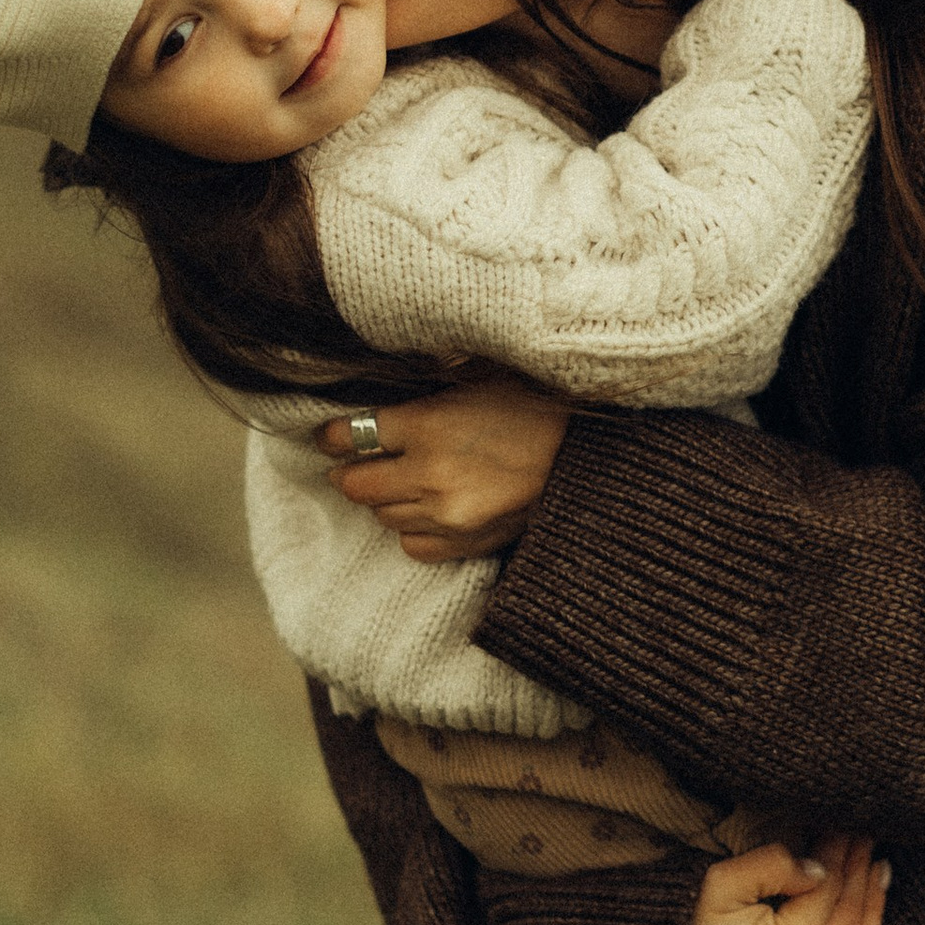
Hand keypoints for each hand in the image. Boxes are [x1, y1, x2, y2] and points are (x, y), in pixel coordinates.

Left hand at [317, 372, 569, 561]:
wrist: (592, 456)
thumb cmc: (538, 407)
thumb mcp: (478, 378)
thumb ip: (426, 389)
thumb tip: (381, 396)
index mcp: (429, 425)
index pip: (351, 435)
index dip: (333, 435)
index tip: (332, 435)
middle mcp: (430, 475)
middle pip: (356, 484)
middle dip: (351, 470)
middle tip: (356, 461)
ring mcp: (447, 516)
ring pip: (382, 515)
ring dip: (385, 498)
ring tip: (402, 481)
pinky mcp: (466, 543)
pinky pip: (412, 545)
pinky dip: (412, 528)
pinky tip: (429, 508)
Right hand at [684, 832, 910, 924]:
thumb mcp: (715, 882)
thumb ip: (774, 866)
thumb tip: (821, 868)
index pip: (831, 889)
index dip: (843, 852)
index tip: (850, 824)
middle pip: (848, 921)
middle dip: (861, 876)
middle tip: (868, 842)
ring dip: (874, 918)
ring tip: (882, 878)